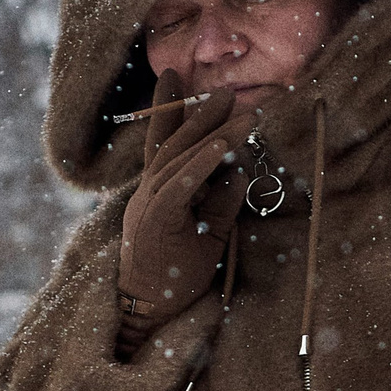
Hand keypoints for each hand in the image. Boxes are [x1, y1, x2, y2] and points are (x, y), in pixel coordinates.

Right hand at [117, 70, 256, 330]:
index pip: (164, 144)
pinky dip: (203, 163)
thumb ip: (222, 201)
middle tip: (225, 89)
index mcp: (157, 192)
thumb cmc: (176, 276)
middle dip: (199, 113)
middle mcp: (149, 192)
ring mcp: (150, 205)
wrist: (150, 312)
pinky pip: (180, 185)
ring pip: (181, 160)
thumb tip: (240, 170)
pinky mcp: (156, 221)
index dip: (170, 111)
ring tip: (241, 112)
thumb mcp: (210, 233)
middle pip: (173, 144)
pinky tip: (223, 145)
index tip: (175, 78)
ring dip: (213, 133)